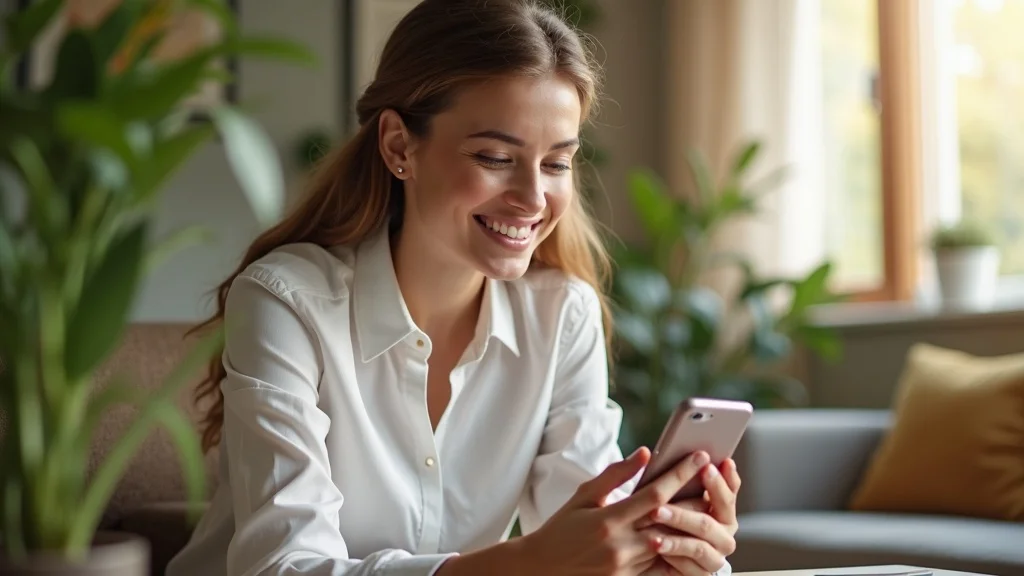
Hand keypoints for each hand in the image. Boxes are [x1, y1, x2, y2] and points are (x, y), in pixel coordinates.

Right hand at [515, 448, 715, 575]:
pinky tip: (688, 539)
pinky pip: (661, 566)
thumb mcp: (583, 496)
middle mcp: (621, 544)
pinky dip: (675, 552)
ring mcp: (626, 566)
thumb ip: (616, 475)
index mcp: (609, 519)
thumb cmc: (561, 528)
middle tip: (714, 482)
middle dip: (695, 500)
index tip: (700, 457)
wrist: (542, 568)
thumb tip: (645, 454)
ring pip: (669, 544)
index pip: (655, 493)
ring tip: (707, 507)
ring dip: (689, 526)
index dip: (680, 474)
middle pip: (671, 520)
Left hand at [640, 458, 741, 574]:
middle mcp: (724, 533)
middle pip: (711, 518)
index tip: (707, 466)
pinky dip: (673, 554)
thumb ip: (681, 477)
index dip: (721, 480)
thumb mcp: (674, 495)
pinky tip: (656, 545)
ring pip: (698, 543)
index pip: (730, 492)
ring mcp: (715, 555)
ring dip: (676, 530)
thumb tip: (674, 452)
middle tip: (665, 496)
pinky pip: (690, 566)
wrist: (661, 555)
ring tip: (655, 517)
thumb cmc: (668, 518)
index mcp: (723, 510)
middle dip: (686, 507)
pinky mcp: (703, 574)